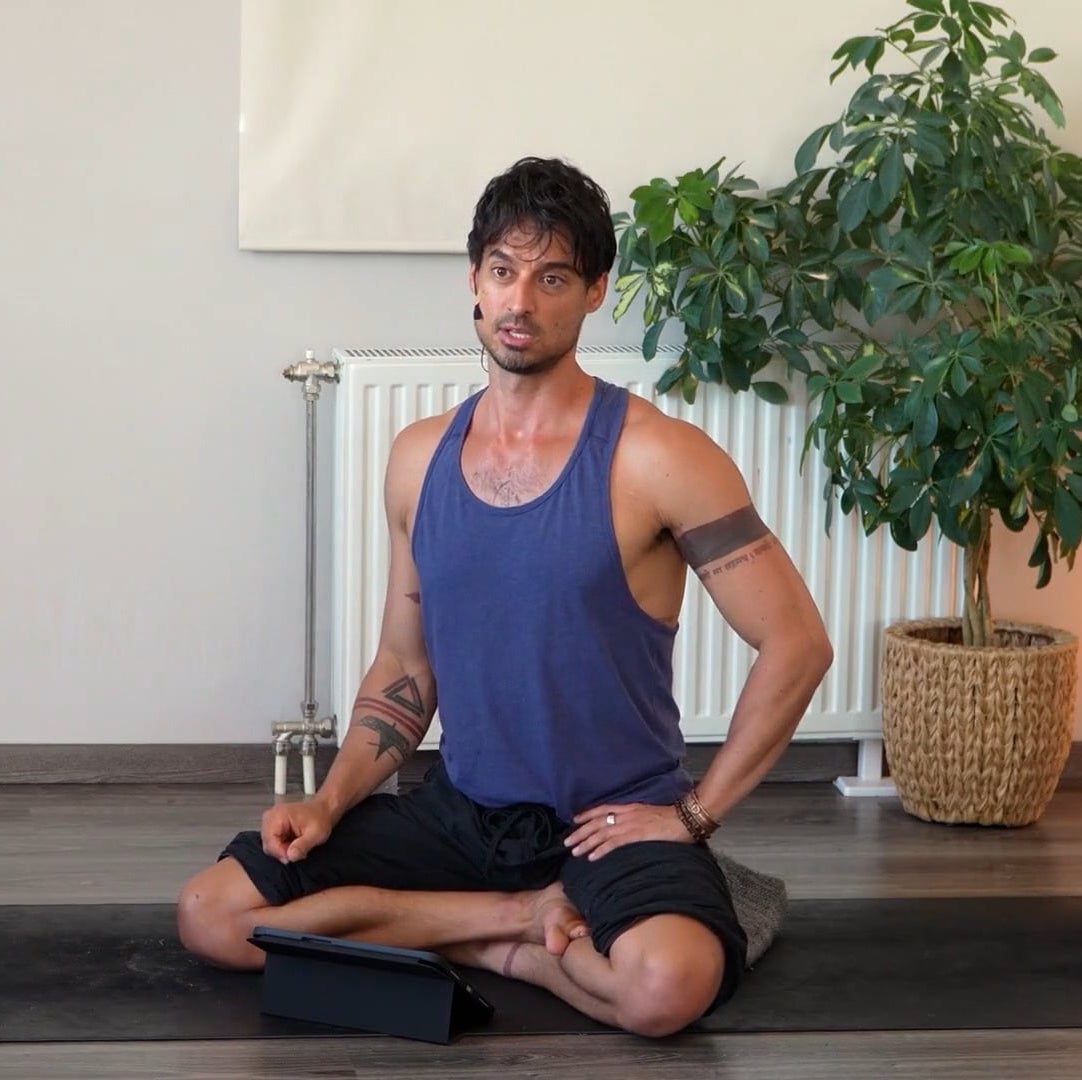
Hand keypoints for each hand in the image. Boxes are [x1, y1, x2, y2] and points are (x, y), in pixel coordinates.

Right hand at [261, 800, 333, 863]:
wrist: (323, 810)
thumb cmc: (320, 818)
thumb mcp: (316, 834)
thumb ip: (302, 845)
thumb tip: (290, 856)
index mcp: (279, 815)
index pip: (270, 841)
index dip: (280, 853)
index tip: (292, 857)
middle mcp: (271, 816)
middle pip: (268, 844)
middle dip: (282, 852)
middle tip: (298, 852)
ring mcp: (270, 821)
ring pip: (269, 845)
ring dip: (282, 850)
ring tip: (297, 846)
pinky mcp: (273, 826)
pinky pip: (272, 842)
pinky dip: (282, 846)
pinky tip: (293, 843)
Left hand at [564, 802, 692, 860]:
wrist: (686, 818)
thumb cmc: (672, 818)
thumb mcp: (650, 814)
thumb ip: (637, 818)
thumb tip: (629, 826)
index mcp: (629, 808)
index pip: (602, 809)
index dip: (587, 814)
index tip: (574, 820)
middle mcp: (626, 814)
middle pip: (597, 822)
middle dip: (580, 832)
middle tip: (567, 842)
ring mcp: (630, 824)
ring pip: (601, 833)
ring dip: (586, 842)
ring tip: (574, 851)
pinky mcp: (636, 835)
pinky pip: (614, 844)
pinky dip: (601, 850)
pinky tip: (592, 857)